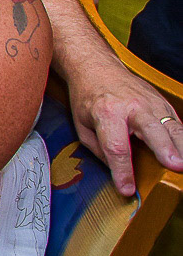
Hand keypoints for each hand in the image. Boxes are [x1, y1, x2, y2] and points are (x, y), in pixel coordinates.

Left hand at [66, 60, 182, 195]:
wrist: (96, 67)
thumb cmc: (87, 97)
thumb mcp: (82, 125)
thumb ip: (99, 149)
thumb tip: (118, 171)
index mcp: (106, 112)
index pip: (116, 147)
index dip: (123, 171)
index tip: (127, 189)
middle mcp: (132, 106)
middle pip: (152, 131)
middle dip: (165, 150)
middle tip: (175, 167)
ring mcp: (151, 103)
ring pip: (172, 126)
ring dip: (182, 146)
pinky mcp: (162, 103)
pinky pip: (177, 123)